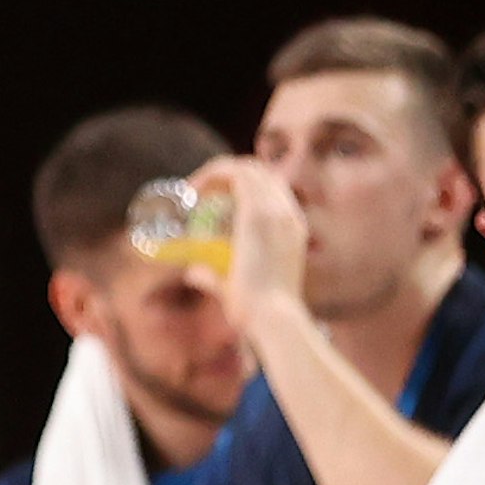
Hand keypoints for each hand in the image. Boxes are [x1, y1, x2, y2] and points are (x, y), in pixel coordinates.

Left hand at [200, 154, 310, 322]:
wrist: (271, 316)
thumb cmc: (256, 309)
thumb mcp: (234, 285)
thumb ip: (213, 277)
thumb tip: (193, 273)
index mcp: (291, 227)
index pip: (271, 188)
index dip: (239, 185)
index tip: (210, 200)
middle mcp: (288, 213)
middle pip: (259, 172)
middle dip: (226, 174)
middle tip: (196, 193)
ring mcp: (276, 211)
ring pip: (247, 168)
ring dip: (216, 172)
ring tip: (192, 190)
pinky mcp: (258, 213)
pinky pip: (235, 174)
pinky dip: (212, 174)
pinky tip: (193, 189)